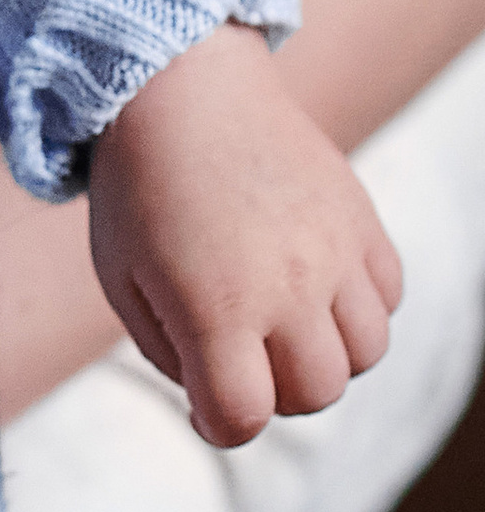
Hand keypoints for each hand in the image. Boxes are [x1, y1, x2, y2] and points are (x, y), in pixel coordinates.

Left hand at [88, 26, 400, 446]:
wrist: (181, 87)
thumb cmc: (138, 189)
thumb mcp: (122, 278)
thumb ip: (171, 356)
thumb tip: (222, 404)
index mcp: (216, 304)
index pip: (244, 416)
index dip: (220, 425)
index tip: (204, 404)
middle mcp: (289, 284)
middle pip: (316, 394)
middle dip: (276, 394)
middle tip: (239, 357)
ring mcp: (335, 250)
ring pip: (367, 353)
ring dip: (326, 355)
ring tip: (281, 320)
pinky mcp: (362, 219)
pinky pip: (389, 297)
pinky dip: (359, 308)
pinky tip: (313, 282)